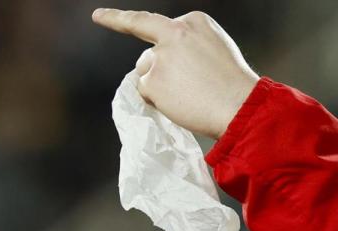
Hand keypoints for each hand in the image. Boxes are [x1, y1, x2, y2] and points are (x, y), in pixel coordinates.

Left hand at [92, 8, 259, 138]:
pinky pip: (144, 91)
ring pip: (144, 71)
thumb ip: (187, 48)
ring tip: (188, 97)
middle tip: (137, 49)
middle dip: (146, 58)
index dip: (121, 19)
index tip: (98, 16)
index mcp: (194, 20)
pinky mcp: (152, 79)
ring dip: (157, 85)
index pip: (155, 23)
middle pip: (149, 52)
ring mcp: (161, 55)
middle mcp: (174, 31)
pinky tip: (179, 103)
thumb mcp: (215, 49)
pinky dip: (156, 100)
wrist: (240, 106)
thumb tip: (157, 65)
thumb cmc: (234, 84)